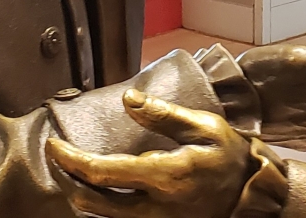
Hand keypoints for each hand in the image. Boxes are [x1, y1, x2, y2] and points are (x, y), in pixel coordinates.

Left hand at [46, 89, 253, 217]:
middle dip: (65, 180)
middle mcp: (155, 207)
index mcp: (165, 176)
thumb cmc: (227, 155)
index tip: (54, 144)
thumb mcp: (203, 126)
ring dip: (79, 195)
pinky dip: (98, 207)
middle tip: (55, 157)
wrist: (251, 193)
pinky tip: (91, 189)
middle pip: (92, 202)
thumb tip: (129, 98)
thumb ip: (163, 114)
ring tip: (67, 171)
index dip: (71, 160)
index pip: (103, 173)